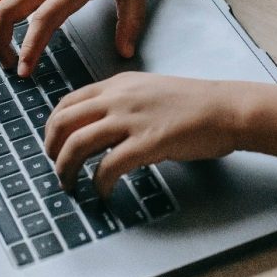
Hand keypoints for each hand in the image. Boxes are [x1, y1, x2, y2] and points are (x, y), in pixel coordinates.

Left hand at [43, 72, 241, 197]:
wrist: (225, 109)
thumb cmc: (193, 104)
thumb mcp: (148, 91)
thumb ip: (121, 104)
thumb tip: (99, 130)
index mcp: (117, 84)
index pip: (67, 102)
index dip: (52, 127)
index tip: (52, 145)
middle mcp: (118, 98)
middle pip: (64, 122)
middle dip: (51, 149)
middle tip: (55, 168)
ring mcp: (131, 119)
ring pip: (77, 144)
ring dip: (66, 169)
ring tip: (70, 185)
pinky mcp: (147, 142)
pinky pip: (108, 166)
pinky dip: (99, 183)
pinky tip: (103, 192)